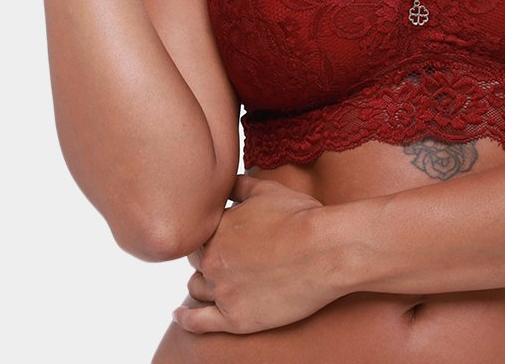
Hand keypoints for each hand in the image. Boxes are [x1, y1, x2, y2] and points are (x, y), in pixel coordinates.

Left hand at [173, 175, 344, 333]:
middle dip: (206, 258)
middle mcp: (212, 260)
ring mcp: (223, 291)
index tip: (224, 237)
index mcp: (217, 228)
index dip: (210, 235)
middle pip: (196, 261)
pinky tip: (179, 316)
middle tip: (226, 258)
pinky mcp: (236, 319)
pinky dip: (186, 319)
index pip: (199, 234)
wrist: (325, 250)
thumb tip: (224, 181)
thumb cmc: (301, 216)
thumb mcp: (267, 189)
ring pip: (197, 289)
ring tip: (213, 283)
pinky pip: (199, 322)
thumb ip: (239, 186)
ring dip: (202, 284)